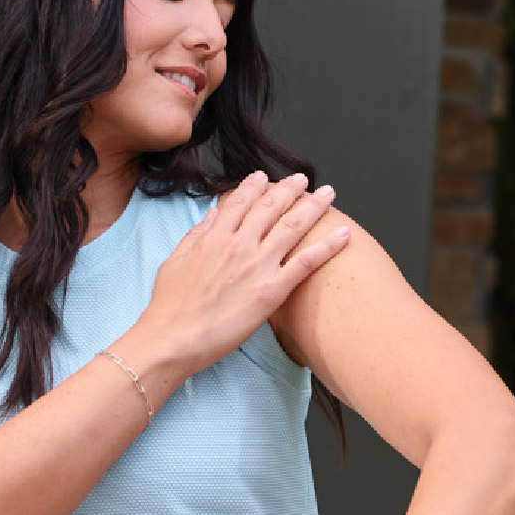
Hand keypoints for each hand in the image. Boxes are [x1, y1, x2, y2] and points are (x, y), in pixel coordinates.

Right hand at [134, 172, 348, 380]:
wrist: (174, 337)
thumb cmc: (169, 306)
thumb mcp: (175, 260)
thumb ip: (196, 234)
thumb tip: (212, 214)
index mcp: (214, 237)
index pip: (240, 202)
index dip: (254, 187)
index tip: (265, 177)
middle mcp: (239, 245)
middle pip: (271, 208)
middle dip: (289, 190)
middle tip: (303, 179)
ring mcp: (257, 266)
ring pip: (292, 227)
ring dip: (314, 207)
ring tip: (329, 194)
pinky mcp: (272, 291)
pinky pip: (305, 264)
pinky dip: (327, 246)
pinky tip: (345, 234)